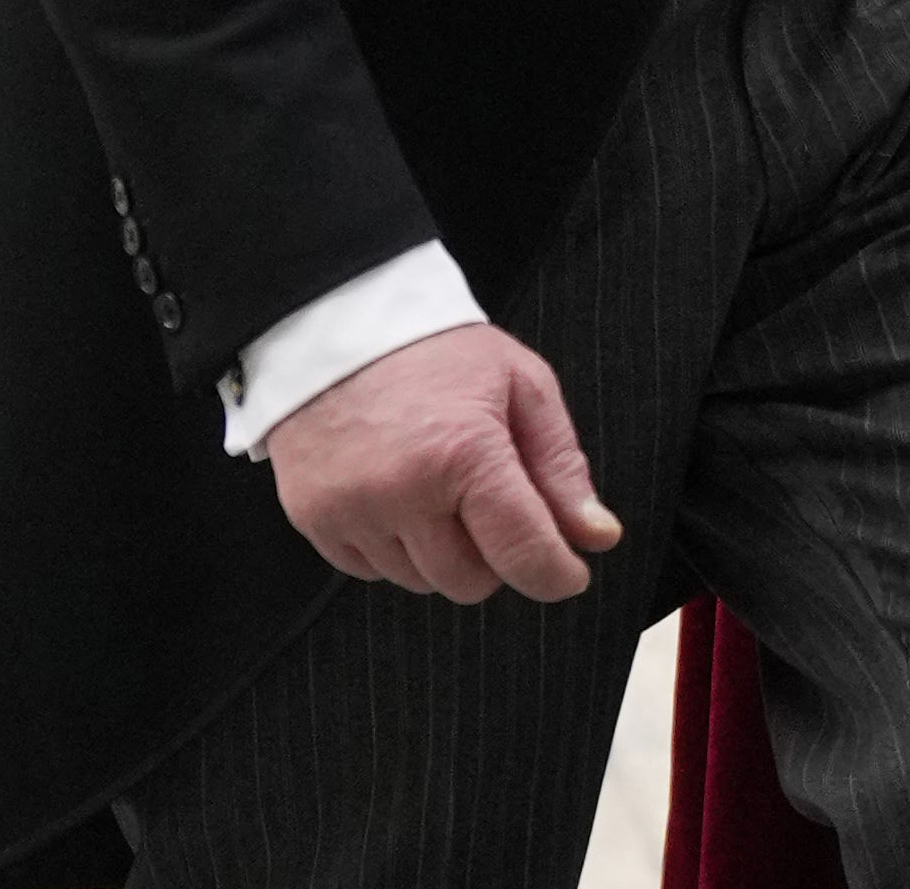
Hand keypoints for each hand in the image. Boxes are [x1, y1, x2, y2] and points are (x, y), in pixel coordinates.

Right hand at [266, 323, 621, 604]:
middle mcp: (402, 492)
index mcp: (465, 453)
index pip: (522, 552)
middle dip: (495, 558)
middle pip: (469, 581)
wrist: (339, 328)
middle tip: (494, 506)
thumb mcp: (523, 387)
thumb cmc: (440, 352)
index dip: (556, 574)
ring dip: (442, 554)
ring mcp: (350, 511)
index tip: (569, 575)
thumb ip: (562, 468)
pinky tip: (399, 497)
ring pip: (420, 582)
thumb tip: (597, 537)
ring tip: (441, 488)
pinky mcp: (312, 520)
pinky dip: (395, 550)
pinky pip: (370, 572)